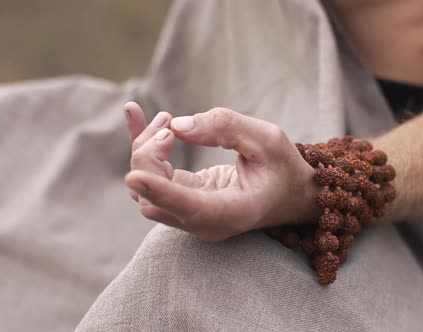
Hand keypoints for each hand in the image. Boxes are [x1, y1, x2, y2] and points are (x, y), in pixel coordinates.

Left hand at [124, 102, 318, 241]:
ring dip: (143, 150)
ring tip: (162, 118)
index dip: (160, 191)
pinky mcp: (183, 202)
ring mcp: (191, 216)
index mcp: (233, 212)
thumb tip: (177, 126)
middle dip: (149, 154)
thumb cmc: (283, 167)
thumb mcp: (267, 139)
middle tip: (167, 119)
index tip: (134, 175)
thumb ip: (225, 128)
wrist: (289, 195)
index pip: (189, 208)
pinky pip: (151, 181)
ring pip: (145, 192)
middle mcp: (206, 222)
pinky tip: (134, 115)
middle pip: (153, 199)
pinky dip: (143, 150)